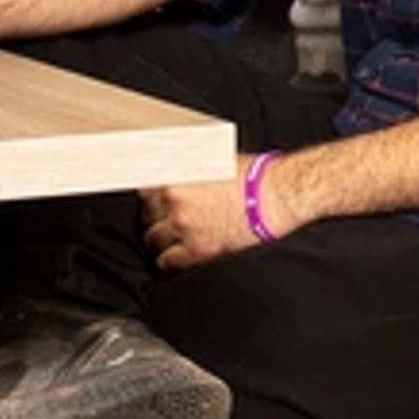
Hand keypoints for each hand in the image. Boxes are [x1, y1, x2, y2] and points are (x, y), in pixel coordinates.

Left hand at [140, 170, 291, 270]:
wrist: (276, 195)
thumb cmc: (254, 175)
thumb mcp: (215, 158)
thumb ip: (189, 169)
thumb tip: (177, 174)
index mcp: (177, 173)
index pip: (143, 187)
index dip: (150, 194)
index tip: (152, 199)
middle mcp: (174, 198)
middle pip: (145, 213)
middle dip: (157, 215)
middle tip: (170, 216)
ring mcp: (183, 225)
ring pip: (152, 238)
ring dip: (161, 237)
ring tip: (173, 236)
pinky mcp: (196, 248)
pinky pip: (167, 260)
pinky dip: (169, 259)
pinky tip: (175, 256)